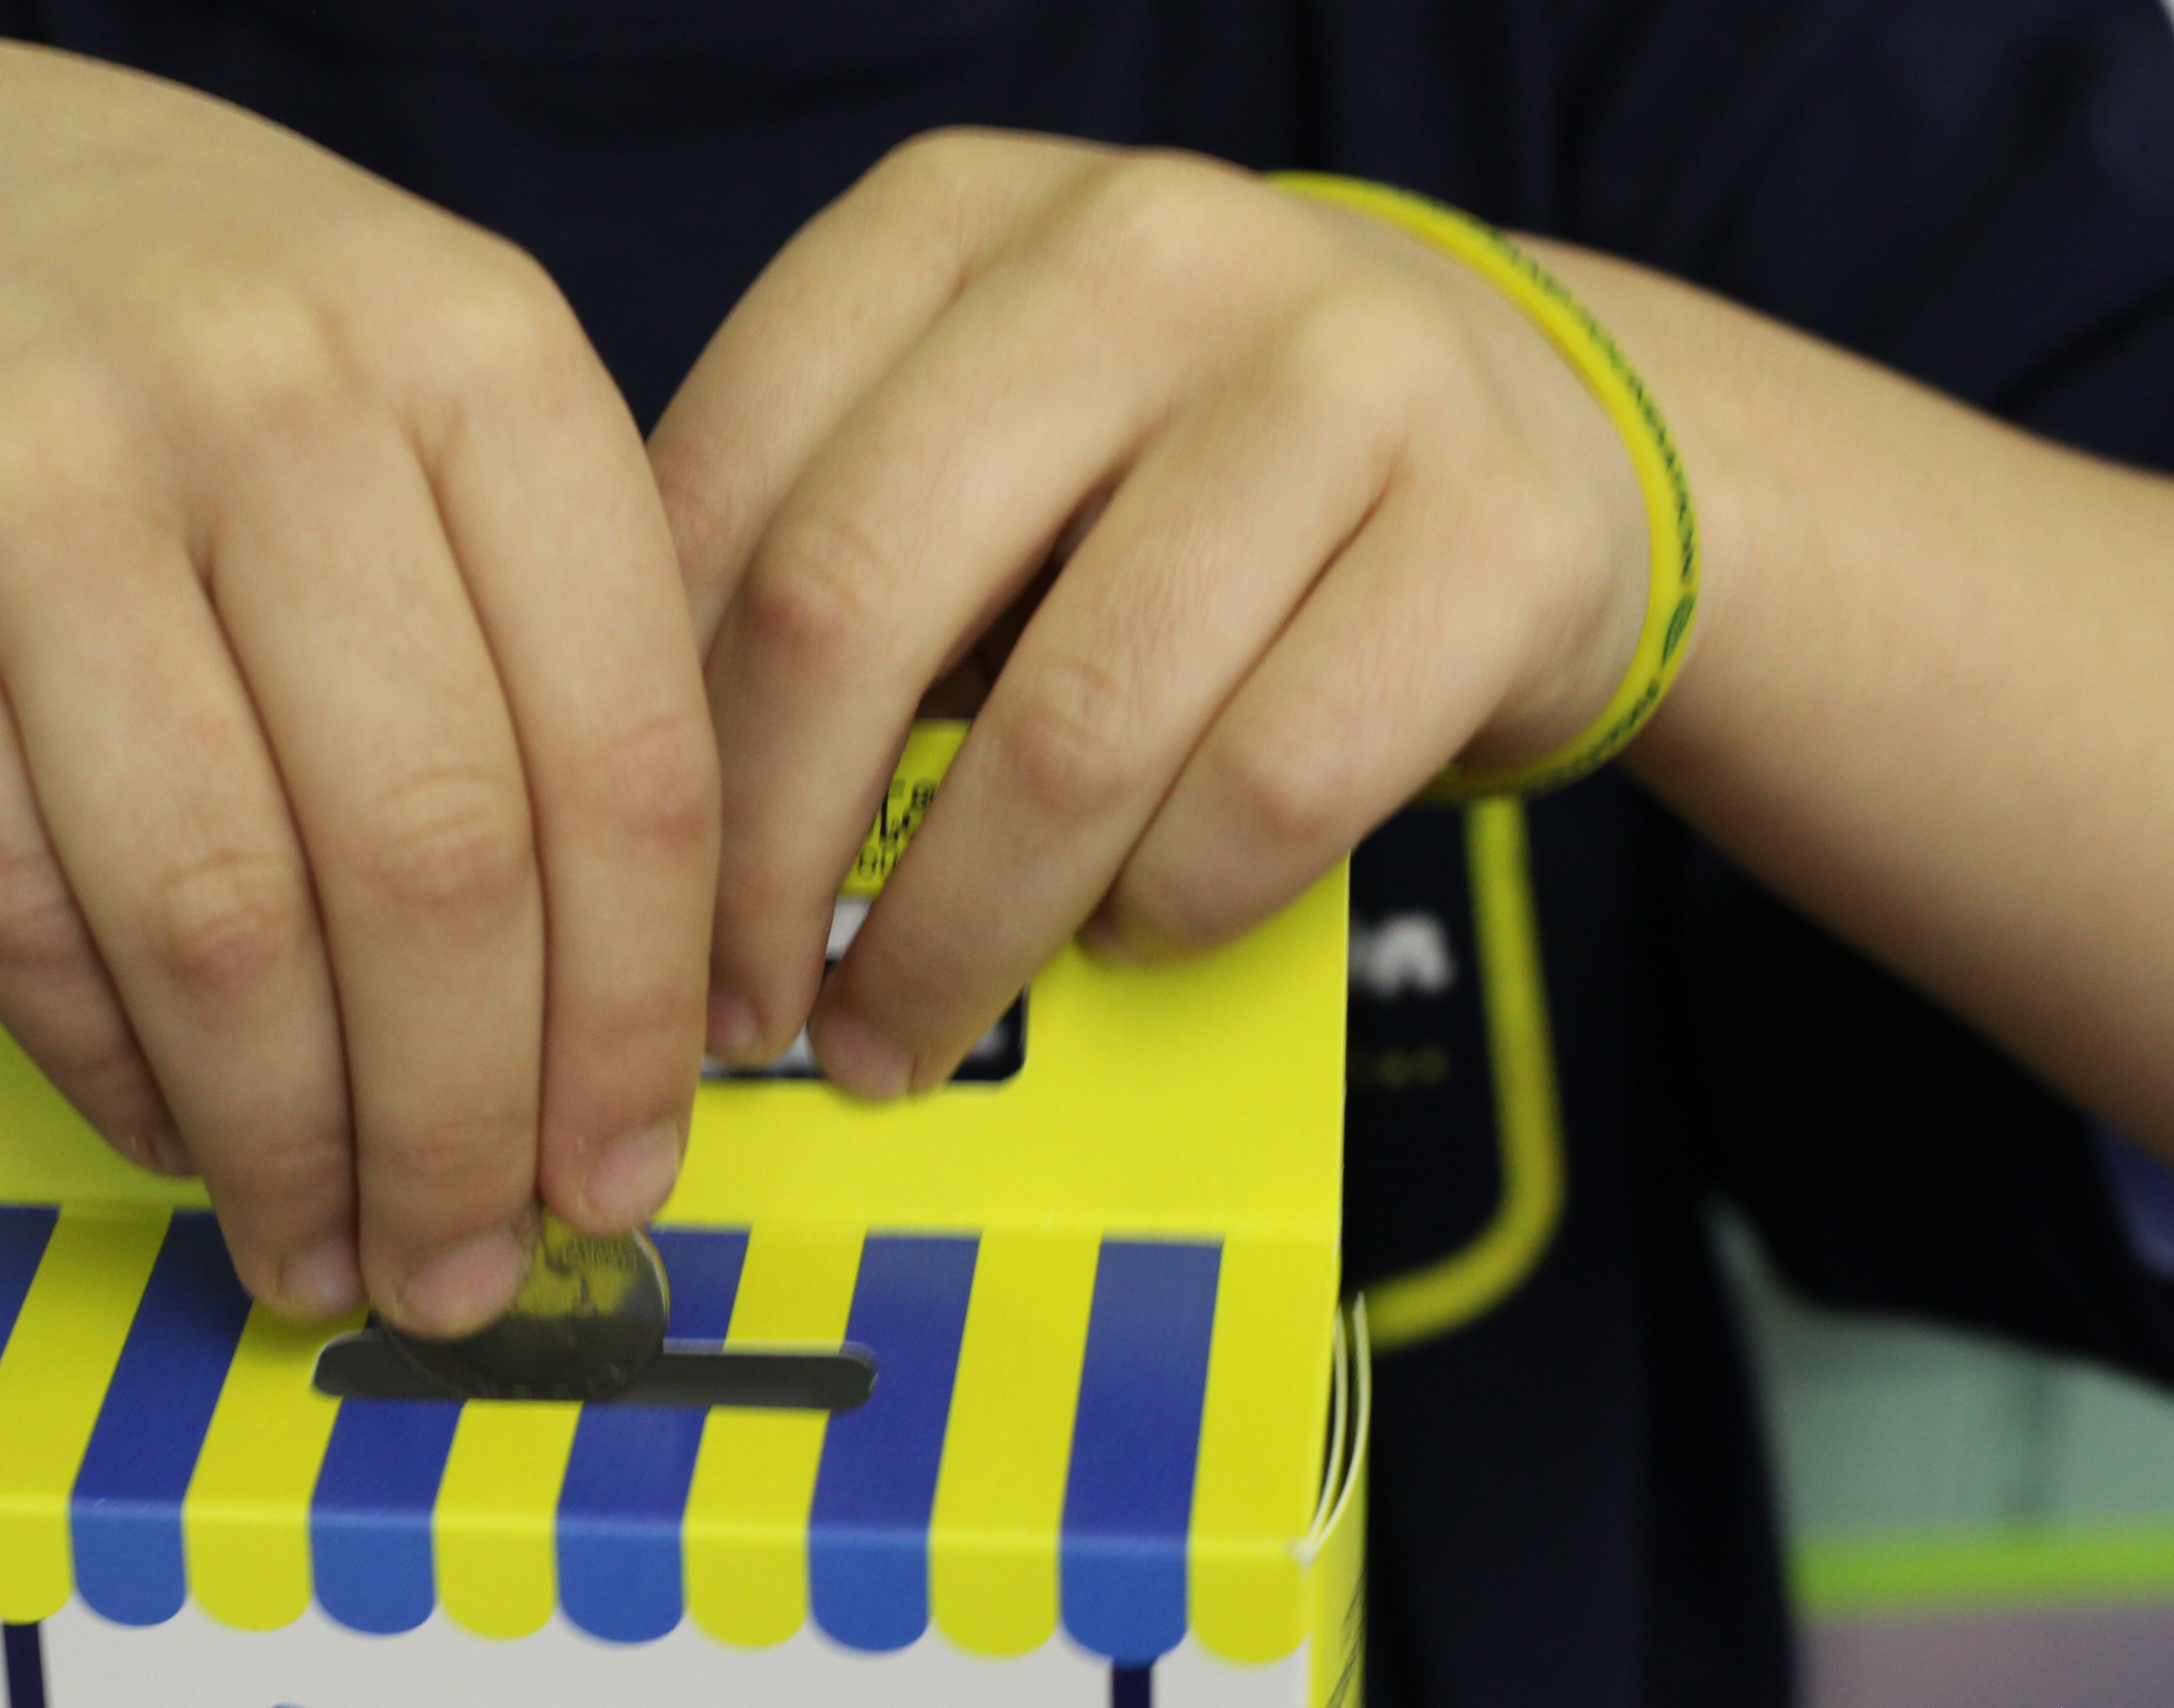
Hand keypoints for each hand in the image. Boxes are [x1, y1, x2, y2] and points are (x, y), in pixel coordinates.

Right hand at [0, 37, 716, 1329]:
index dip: (631, 1022)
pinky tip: (180, 1137)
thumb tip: (632, 1041)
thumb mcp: (420, 417)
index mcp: (472, 352)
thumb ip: (549, 665)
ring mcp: (32, 487)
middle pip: (430, 864)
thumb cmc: (195, 376)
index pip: (620, 757)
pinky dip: (120, 1073)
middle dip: (462, 1130)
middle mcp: (265, 394)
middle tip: (467, 1272)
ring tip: (324, 1257)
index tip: (625, 1177)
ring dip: (290, 1145)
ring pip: (219, 921)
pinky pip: (24, 916)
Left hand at [652, 133, 1652, 1094]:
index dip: (650, 743)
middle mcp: (1144, 252)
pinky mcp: (1494, 533)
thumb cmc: (1187, 490)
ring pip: (1071, 731)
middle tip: (747, 1020)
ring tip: (907, 1025)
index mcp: (955, 217)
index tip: (636, 915)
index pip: (721, 491)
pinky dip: (1166, 909)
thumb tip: (657, 853)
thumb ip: (826, 568)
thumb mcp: (987, 456)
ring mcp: (1342, 375)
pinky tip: (1128, 933)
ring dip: (959, 935)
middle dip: (767, 863)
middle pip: (854, 599)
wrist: (1536, 439)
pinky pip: (1267, 792)